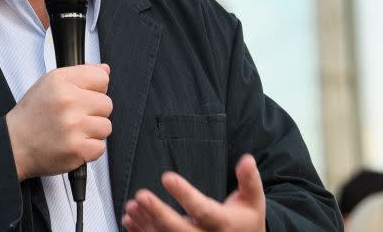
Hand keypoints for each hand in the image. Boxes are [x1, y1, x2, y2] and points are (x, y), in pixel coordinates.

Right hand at [5, 63, 111, 180]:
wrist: (14, 144)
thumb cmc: (31, 115)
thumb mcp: (48, 84)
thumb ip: (79, 74)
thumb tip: (104, 69)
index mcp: (60, 82)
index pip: (102, 78)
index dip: (95, 89)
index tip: (84, 97)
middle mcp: (67, 101)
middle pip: (107, 104)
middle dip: (94, 112)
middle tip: (75, 117)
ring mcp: (73, 126)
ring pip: (106, 126)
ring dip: (93, 132)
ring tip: (73, 131)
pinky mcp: (77, 149)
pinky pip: (101, 147)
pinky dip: (89, 149)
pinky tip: (73, 144)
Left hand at [122, 154, 265, 231]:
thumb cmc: (246, 222)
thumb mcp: (253, 201)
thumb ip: (248, 180)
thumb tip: (247, 159)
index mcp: (223, 223)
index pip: (203, 209)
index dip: (185, 194)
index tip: (167, 177)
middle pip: (180, 229)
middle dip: (159, 213)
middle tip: (141, 196)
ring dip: (146, 222)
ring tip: (131, 206)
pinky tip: (129, 220)